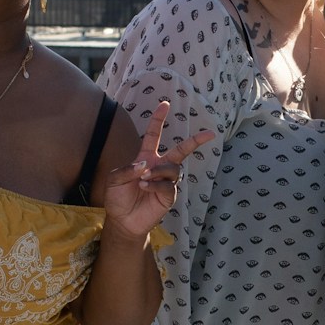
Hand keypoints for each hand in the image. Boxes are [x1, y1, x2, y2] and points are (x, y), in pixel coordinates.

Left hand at [100, 99, 213, 243]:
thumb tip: (145, 164)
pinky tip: (145, 186)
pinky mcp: (169, 196)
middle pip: (181, 150)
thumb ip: (127, 169)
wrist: (122, 220)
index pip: (153, 135)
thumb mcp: (114, 179)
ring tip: (144, 179)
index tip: (165, 104)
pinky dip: (157, 184)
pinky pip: (169, 185)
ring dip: (159, 171)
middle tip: (210, 134)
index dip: (158, 120)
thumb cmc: (117, 197)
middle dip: (195, 141)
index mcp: (145, 157)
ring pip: (174, 168)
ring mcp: (165, 181)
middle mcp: (158, 167)